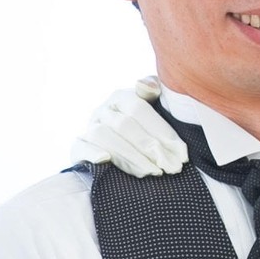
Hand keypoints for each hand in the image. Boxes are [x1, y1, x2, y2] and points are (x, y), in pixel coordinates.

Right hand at [70, 77, 187, 176]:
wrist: (124, 145)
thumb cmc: (144, 127)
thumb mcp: (154, 107)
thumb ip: (153, 91)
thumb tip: (147, 86)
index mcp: (121, 97)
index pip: (140, 110)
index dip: (163, 132)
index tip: (181, 154)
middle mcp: (103, 110)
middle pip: (125, 126)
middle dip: (151, 149)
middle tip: (172, 167)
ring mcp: (89, 128)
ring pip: (105, 138)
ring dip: (130, 156)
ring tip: (153, 172)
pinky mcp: (78, 147)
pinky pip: (80, 147)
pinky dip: (91, 152)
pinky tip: (105, 160)